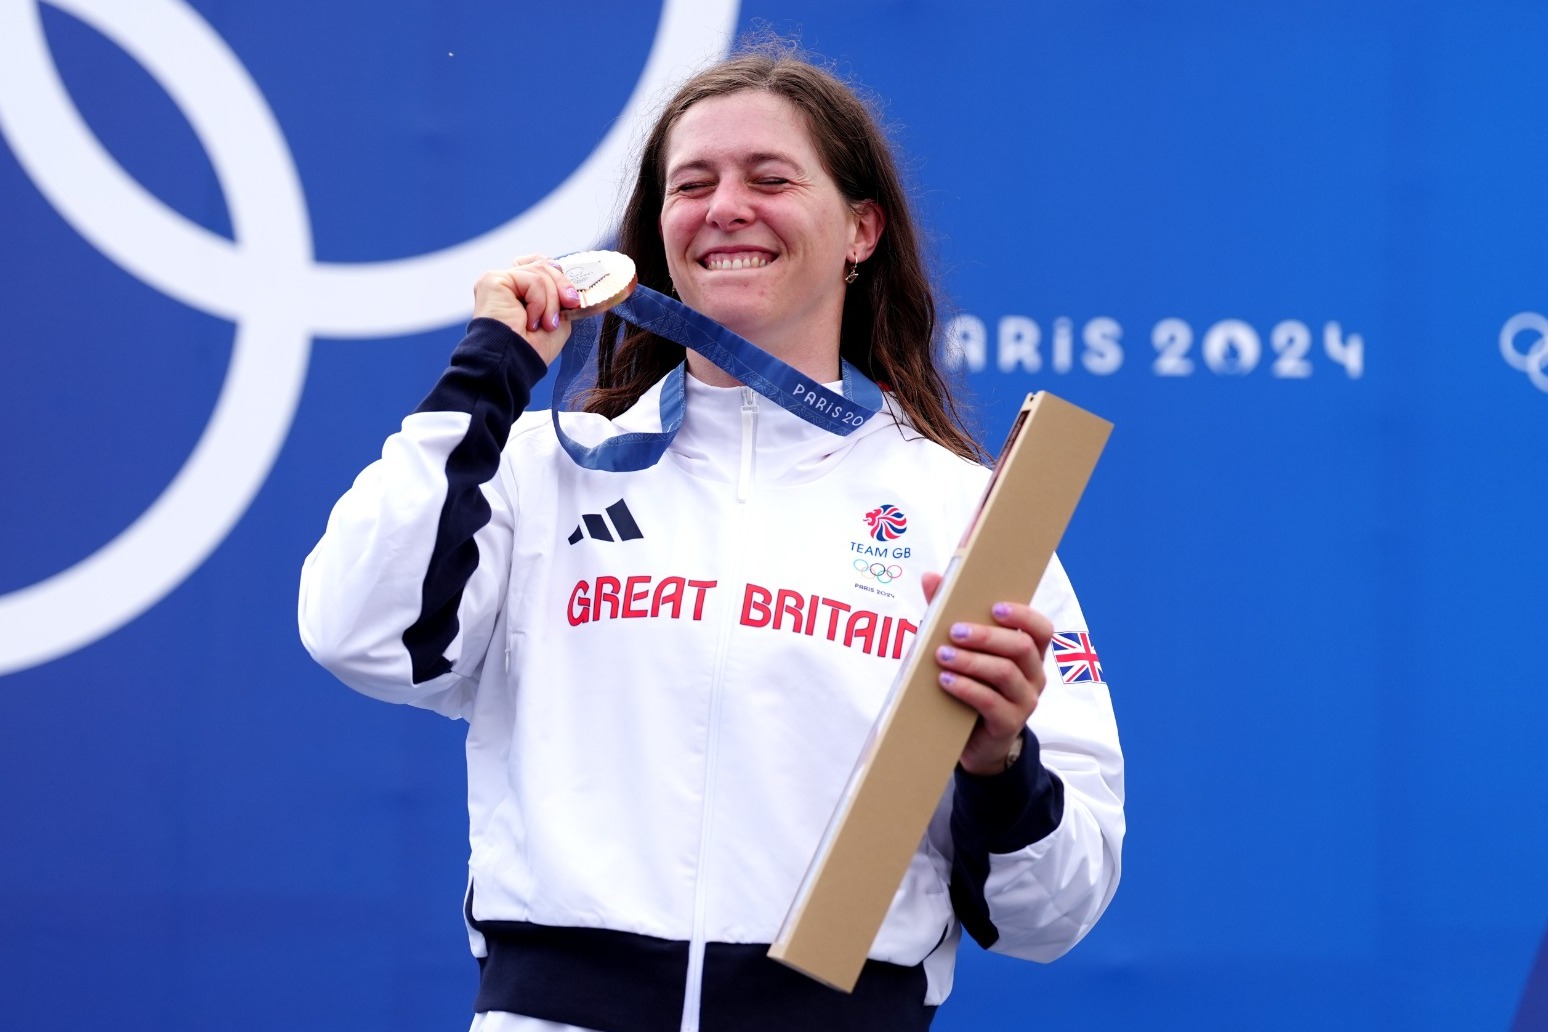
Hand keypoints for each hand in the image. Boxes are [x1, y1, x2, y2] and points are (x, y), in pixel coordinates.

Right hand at [471, 254, 584, 362]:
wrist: (514, 364)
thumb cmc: (532, 350)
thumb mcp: (557, 319)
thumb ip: (560, 297)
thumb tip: (573, 286)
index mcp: (518, 291)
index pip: (541, 264)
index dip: (560, 277)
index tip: (573, 300)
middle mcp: (506, 283)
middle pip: (544, 264)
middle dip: (563, 286)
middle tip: (571, 305)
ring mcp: (498, 280)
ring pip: (540, 271)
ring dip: (551, 301)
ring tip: (546, 324)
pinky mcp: (493, 280)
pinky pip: (531, 279)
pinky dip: (539, 302)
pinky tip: (531, 321)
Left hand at [921, 571, 1053, 776]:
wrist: (975, 742)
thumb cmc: (971, 685)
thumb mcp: (962, 650)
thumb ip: (947, 614)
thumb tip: (930, 577)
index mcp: (1029, 654)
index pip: (1041, 628)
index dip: (1023, 615)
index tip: (995, 607)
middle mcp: (1034, 675)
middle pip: (1020, 648)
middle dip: (986, 636)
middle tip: (953, 631)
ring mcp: (1025, 701)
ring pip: (1005, 673)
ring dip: (971, 661)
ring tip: (942, 655)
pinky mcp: (1009, 724)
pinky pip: (991, 702)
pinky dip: (966, 688)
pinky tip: (944, 681)